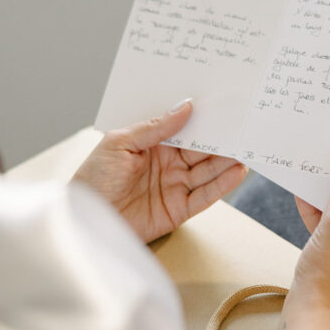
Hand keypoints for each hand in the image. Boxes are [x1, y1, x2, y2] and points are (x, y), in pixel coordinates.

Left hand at [72, 100, 246, 242]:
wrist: (83, 221)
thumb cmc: (93, 179)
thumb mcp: (120, 143)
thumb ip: (155, 127)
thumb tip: (185, 107)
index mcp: (151, 144)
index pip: (184, 130)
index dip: (203, 120)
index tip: (224, 108)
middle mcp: (166, 164)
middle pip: (201, 150)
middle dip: (221, 139)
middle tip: (243, 126)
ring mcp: (174, 187)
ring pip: (207, 171)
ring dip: (227, 161)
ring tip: (246, 148)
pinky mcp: (178, 210)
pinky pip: (205, 196)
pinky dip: (222, 185)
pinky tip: (237, 172)